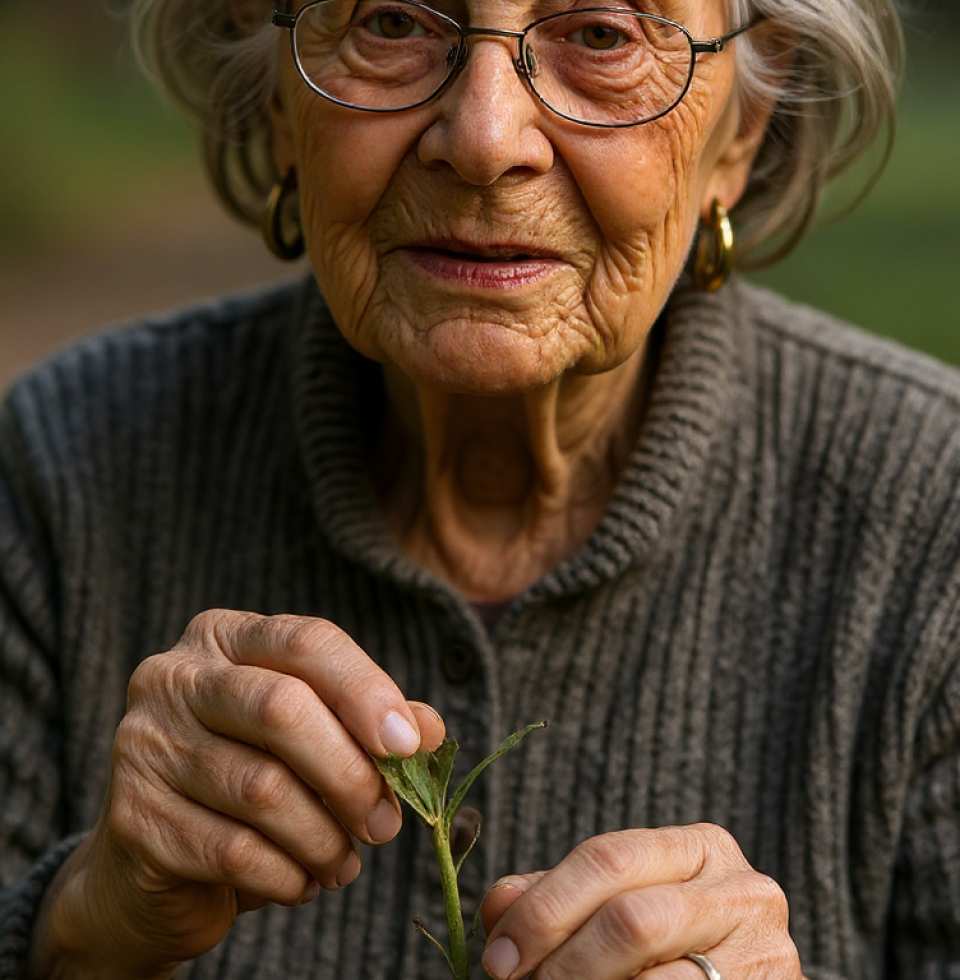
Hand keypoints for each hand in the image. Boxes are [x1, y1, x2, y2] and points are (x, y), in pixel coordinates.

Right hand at [30, 610, 444, 979]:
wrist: (151, 868)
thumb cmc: (248, 780)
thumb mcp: (313, 737)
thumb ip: (370, 724)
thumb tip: (428, 729)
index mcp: (224, 637)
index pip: (307, 641)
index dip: (366, 691)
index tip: (408, 746)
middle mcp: (174, 676)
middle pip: (283, 708)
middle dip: (350, 774)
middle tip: (385, 824)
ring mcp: (143, 743)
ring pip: (262, 788)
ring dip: (323, 837)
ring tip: (345, 862)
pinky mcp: (132, 816)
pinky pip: (233, 851)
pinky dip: (286, 876)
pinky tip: (303, 883)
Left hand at [480, 824, 801, 979]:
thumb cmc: (673, 941)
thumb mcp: (621, 901)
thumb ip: (560, 898)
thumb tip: (499, 905)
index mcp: (699, 847)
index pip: (607, 859)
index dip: (545, 908)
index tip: (499, 956)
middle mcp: (741, 890)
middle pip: (630, 920)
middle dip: (563, 961)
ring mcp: (764, 954)